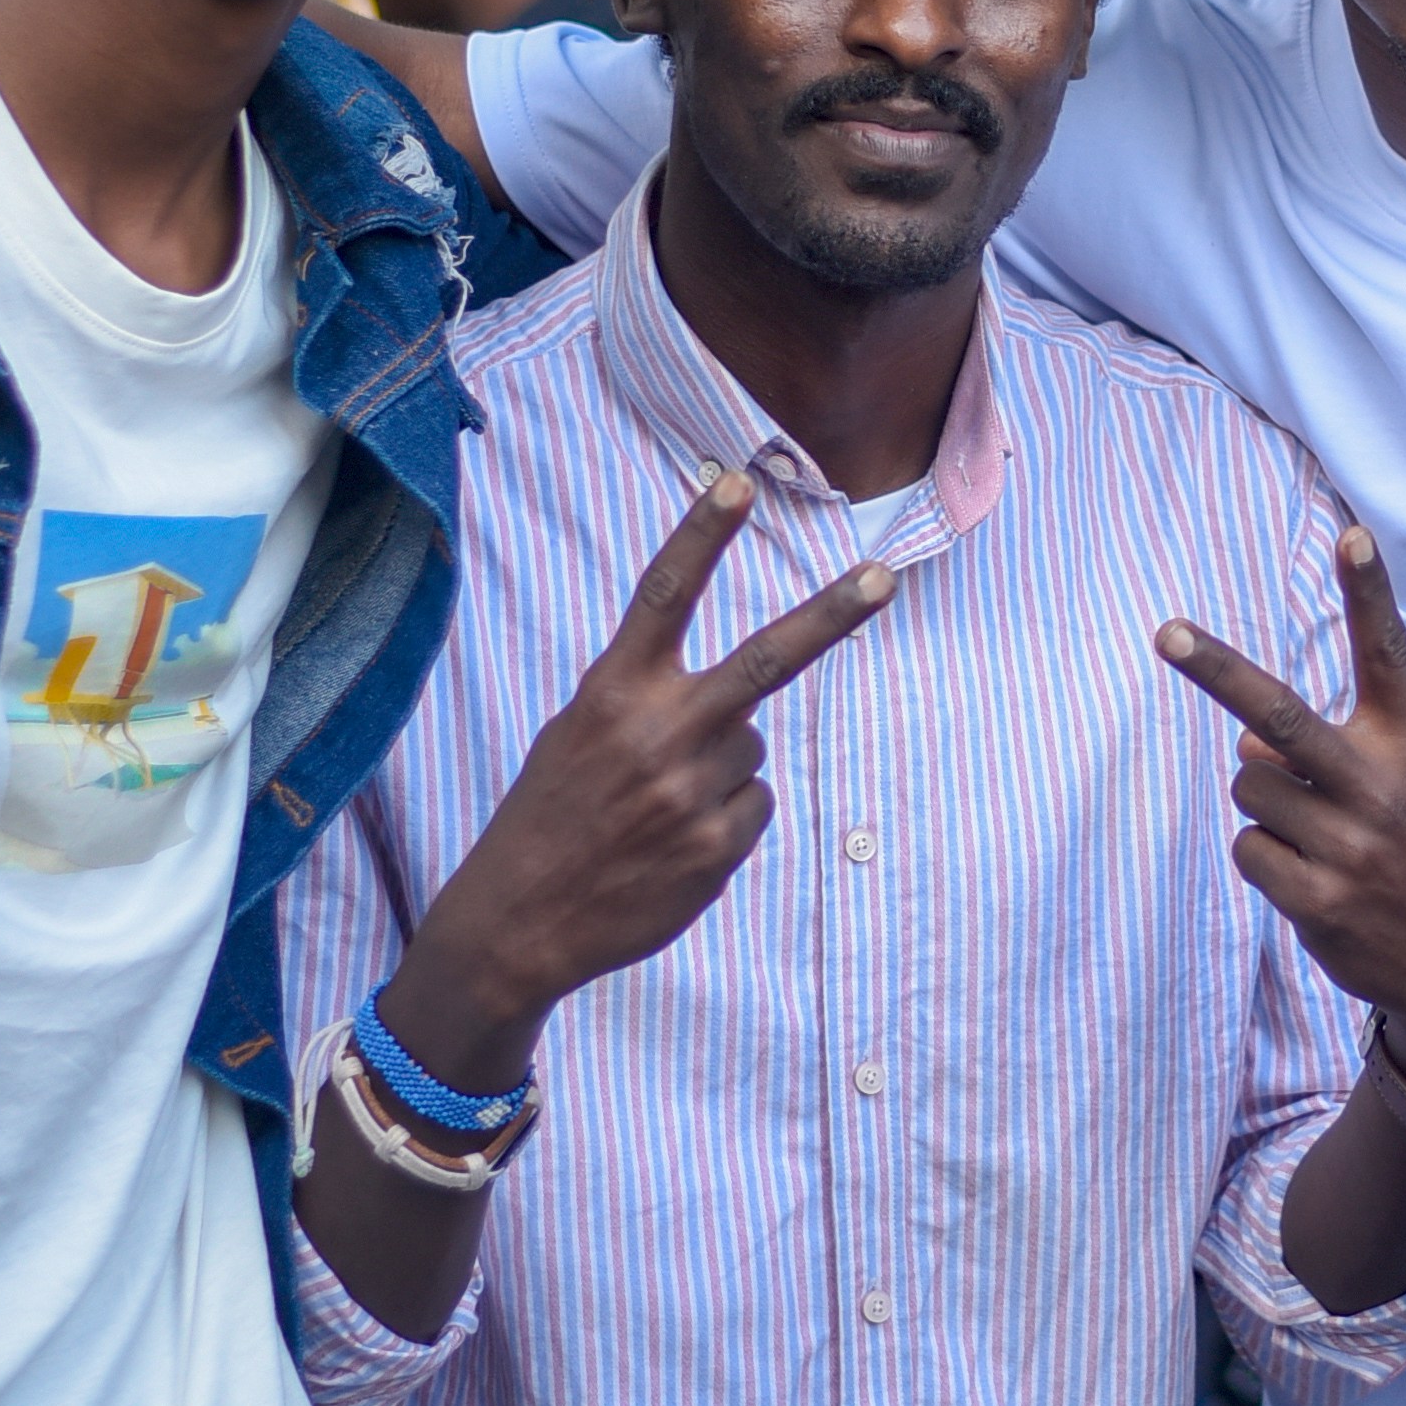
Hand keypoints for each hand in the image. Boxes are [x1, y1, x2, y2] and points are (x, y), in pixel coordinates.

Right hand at [385, 471, 893, 1089]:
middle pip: (765, 660)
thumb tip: (743, 707)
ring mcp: (694, 795)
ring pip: (751, 748)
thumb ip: (649, 700)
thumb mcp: (577, 735)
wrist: (520, 923)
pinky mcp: (719, 850)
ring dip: (719, 767)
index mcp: (612, 693)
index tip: (734, 482)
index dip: (699, 536)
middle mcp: (659, 734)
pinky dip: (723, 819)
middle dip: (831, 615)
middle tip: (885, 576)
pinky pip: (753, 806)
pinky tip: (670, 845)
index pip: (662, 596)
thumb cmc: (551, 813)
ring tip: (656, 806)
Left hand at [1157, 530, 1405, 1112]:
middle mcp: (1377, 786)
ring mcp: (1346, 845)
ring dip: (1267, 806)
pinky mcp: (1316, 898)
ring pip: (1248, 788)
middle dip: (1214, 669)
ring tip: (1320, 839)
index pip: (1387, 654)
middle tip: (1167, 632)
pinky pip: (1248, 849)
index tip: (1353, 535)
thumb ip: (1338, 754)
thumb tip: (1247, 747)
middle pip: (1278, 714)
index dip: (1370, 593)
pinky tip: (1315, 881)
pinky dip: (1267, 859)